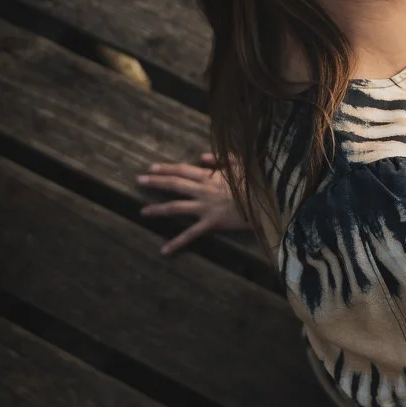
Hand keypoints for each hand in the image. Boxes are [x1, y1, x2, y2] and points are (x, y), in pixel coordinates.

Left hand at [135, 151, 249, 254]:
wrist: (266, 202)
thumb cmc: (256, 183)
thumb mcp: (241, 164)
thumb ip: (221, 158)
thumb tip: (201, 156)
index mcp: (210, 177)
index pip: (182, 170)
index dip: (166, 168)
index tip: (150, 168)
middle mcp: (203, 190)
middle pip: (174, 184)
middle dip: (155, 182)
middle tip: (138, 181)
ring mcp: (205, 207)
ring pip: (176, 207)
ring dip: (157, 209)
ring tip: (142, 211)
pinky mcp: (211, 223)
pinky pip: (191, 234)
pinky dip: (177, 242)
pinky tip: (164, 249)